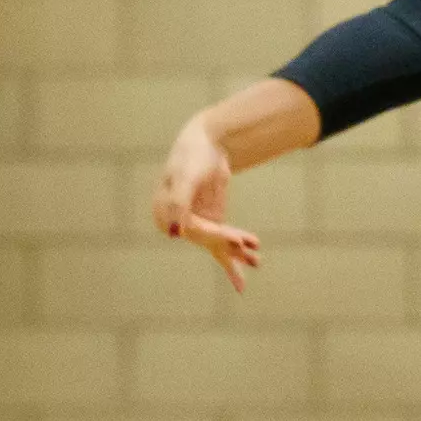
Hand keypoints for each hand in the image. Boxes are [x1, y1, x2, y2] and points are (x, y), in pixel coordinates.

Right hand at [153, 115, 260, 292]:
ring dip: (237, 255)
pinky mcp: (212, 221)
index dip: (215, 236)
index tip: (237, 239)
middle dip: (229, 246)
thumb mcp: (186, 176)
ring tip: (257, 262)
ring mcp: (196, 223)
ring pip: (216, 245)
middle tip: (248, 245)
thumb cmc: (192, 155)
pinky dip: (233, 258)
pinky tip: (243, 279)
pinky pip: (222, 244)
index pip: (192, 231)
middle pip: (206, 240)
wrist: (206, 141)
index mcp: (163, 212)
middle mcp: (178, 222)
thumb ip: (179, 202)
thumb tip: (175, 232)